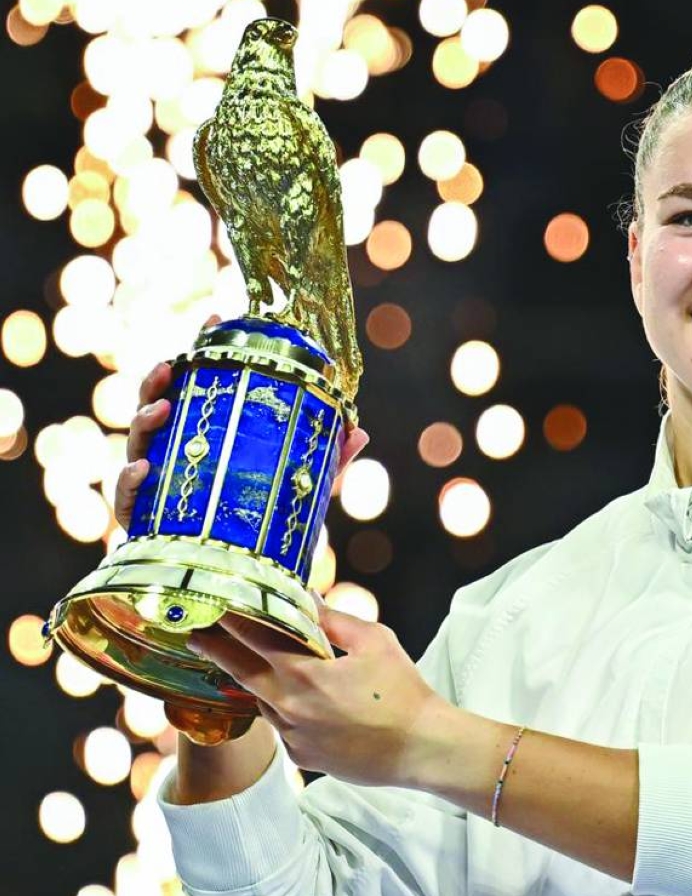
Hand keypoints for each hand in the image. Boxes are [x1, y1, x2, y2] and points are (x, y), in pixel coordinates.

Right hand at [113, 318, 369, 530]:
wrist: (234, 577)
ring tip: (161, 409)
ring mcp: (152, 483)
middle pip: (156, 406)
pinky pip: (128, 496)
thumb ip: (326, 462)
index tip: (218, 318)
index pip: (197, 387)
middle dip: (157, 381)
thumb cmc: (258, 524)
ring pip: (137, 442)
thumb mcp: (297, 488)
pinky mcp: (140, 519)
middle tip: (172, 365)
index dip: (203, 350)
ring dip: (144, 420)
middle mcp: (172, 453)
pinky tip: (145, 468)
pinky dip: (130, 479)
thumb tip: (360, 432)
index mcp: (203, 437)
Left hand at [188, 601, 441, 786]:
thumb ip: (334, 620)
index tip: (212, 605)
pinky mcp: (302, 757)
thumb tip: (307, 599)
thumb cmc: (404, 692)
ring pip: (264, 702)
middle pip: (241, 672)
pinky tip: (310, 706)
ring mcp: (293, 736)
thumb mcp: (375, 642)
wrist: (421, 748)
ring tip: (261, 667)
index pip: (254, 638)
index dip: (230, 619)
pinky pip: (284, 728)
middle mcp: (290, 707)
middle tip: (196, 636)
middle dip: (217, 651)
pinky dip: (288, 712)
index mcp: (304, 674)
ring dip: (260, 683)